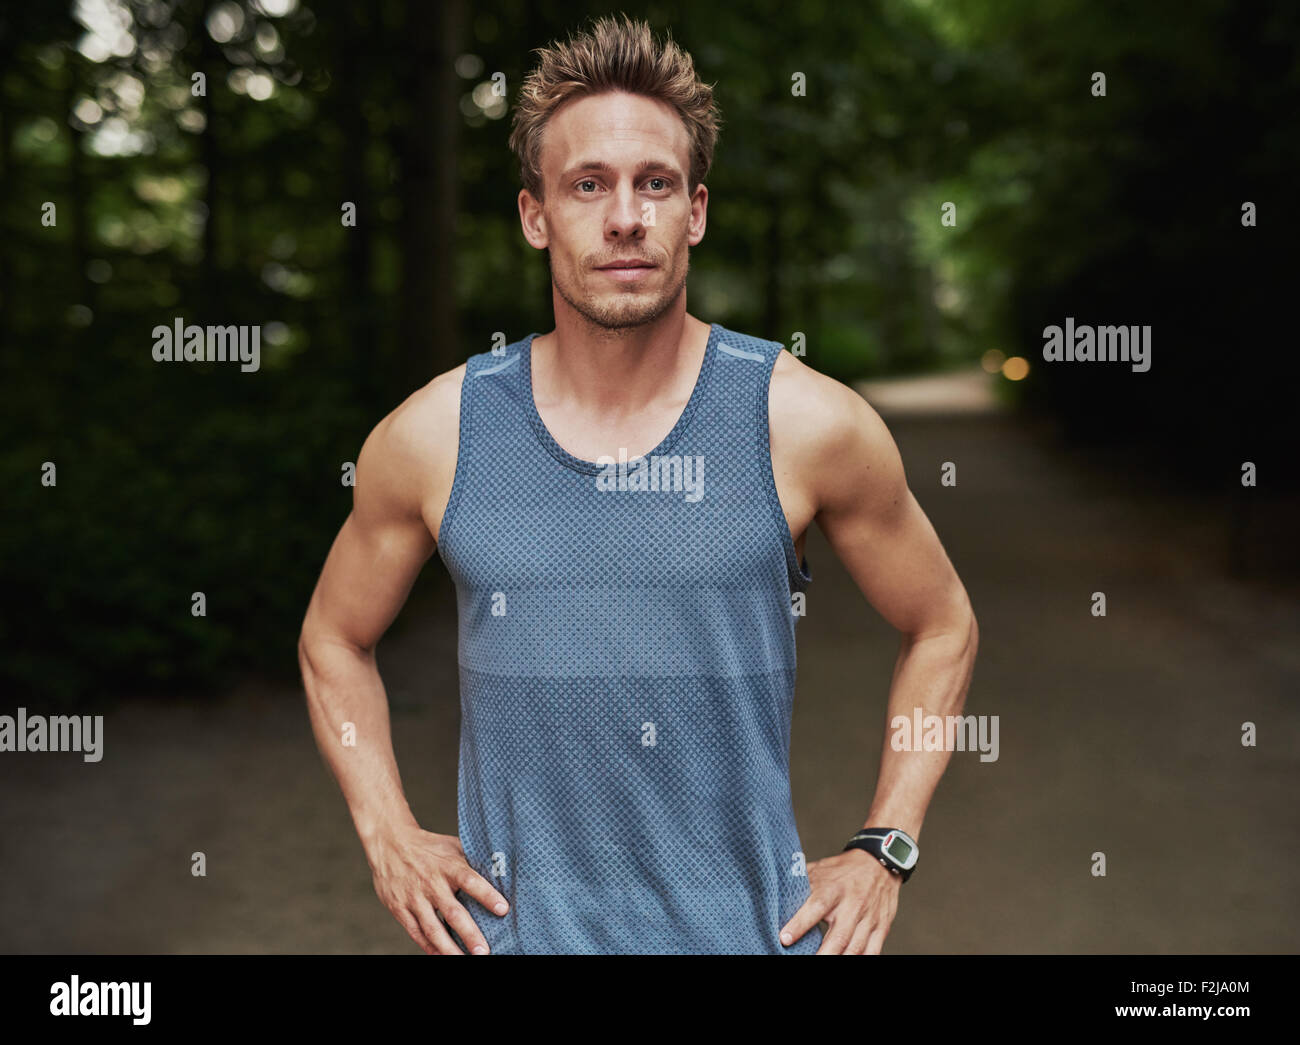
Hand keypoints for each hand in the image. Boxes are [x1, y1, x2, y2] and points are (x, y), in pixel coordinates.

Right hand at [366, 825, 507, 953]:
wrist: (389, 844)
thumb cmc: (428, 847)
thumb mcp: (452, 846)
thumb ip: (472, 859)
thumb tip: (500, 868)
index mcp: (448, 866)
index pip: (470, 880)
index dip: (487, 895)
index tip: (503, 909)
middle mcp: (432, 884)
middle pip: (453, 912)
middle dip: (470, 934)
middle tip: (484, 951)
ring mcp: (414, 898)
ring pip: (433, 929)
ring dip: (449, 948)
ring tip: (464, 960)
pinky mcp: (399, 909)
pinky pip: (416, 932)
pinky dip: (429, 947)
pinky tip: (441, 956)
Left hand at [781, 847, 901, 953]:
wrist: (879, 863)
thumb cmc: (843, 870)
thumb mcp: (820, 869)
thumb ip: (800, 883)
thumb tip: (776, 892)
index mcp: (833, 888)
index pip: (815, 906)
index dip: (800, 924)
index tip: (784, 938)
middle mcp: (852, 904)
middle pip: (838, 936)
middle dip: (823, 954)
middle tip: (807, 961)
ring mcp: (868, 917)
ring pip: (855, 947)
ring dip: (841, 959)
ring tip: (824, 965)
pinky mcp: (881, 927)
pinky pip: (873, 949)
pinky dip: (863, 959)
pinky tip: (850, 961)